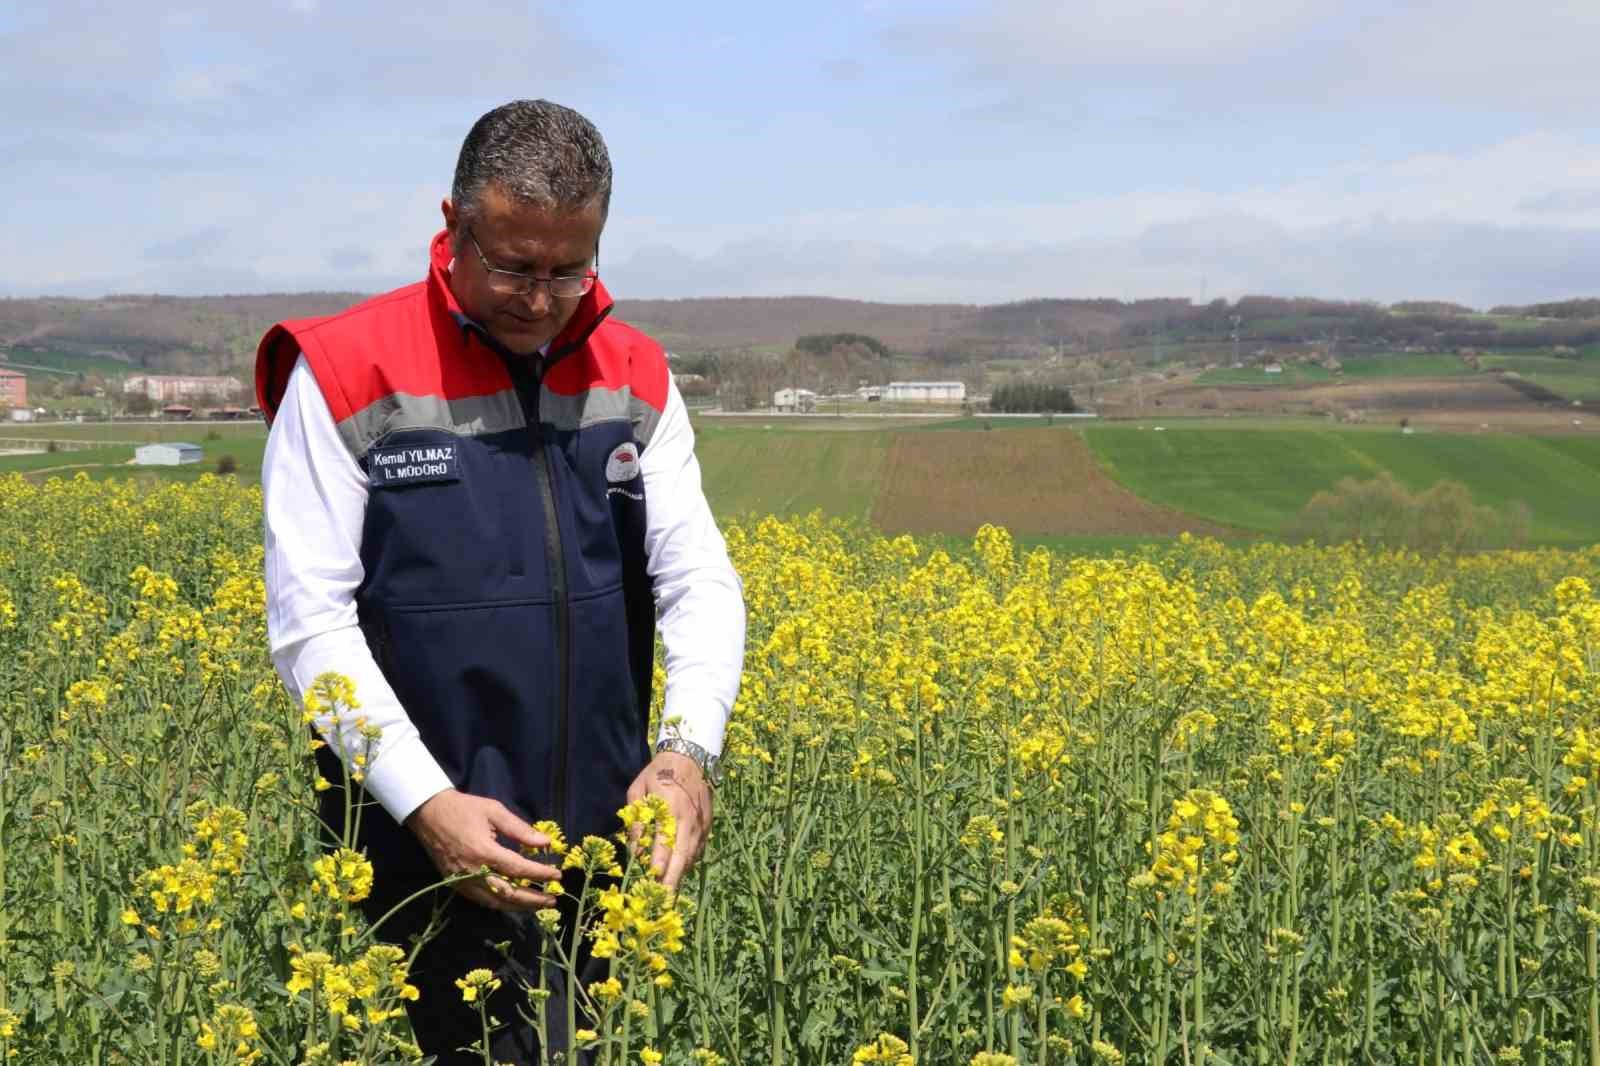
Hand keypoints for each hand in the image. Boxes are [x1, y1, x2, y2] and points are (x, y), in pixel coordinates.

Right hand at [404, 788, 561, 910]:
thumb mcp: (495, 811)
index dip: (540, 874)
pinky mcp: (455, 885)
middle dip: (533, 899)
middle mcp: (473, 871)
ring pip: (495, 902)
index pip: (519, 869)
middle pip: (509, 893)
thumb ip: (520, 829)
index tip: (557, 874)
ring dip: (519, 906)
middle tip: (553, 899)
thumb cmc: (464, 809)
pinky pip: (482, 900)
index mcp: (484, 851)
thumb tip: (545, 843)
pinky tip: (514, 902)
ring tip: (539, 904)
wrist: (429, 814)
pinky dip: (500, 904)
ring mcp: (462, 881)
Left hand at [625, 751, 713, 888]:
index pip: (665, 839)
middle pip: (682, 854)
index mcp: (670, 806)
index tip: (654, 878)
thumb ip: (636, 819)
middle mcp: (689, 818)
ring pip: (692, 856)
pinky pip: (698, 850)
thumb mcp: (638, 791)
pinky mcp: (707, 825)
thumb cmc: (657, 773)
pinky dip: (688, 863)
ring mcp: (701, 823)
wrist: (689, 757)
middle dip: (674, 879)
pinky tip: (679, 873)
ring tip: (669, 895)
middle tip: (664, 902)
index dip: (660, 860)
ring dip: (681, 875)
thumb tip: (635, 850)